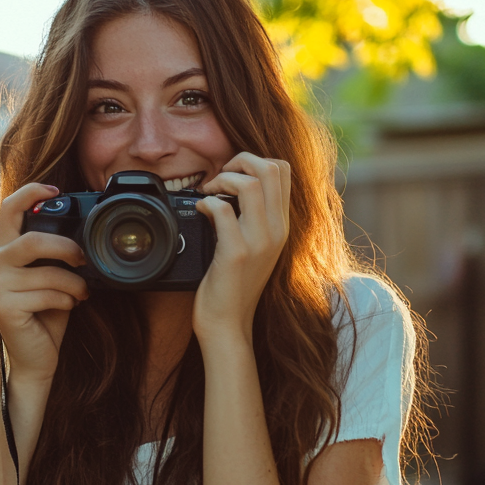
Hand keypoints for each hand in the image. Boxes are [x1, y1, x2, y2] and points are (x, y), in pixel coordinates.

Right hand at [0, 183, 89, 386]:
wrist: (35, 355)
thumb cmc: (45, 311)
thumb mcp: (49, 273)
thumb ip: (53, 251)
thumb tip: (82, 229)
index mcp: (1, 247)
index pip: (9, 207)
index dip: (31, 192)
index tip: (56, 190)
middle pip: (33, 239)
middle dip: (67, 248)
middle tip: (84, 259)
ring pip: (47, 271)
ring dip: (74, 283)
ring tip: (81, 291)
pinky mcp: (4, 307)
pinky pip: (48, 294)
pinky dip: (67, 299)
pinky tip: (69, 306)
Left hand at [193, 153, 290, 344]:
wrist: (228, 324)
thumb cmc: (235, 285)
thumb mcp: (255, 247)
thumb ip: (253, 218)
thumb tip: (232, 188)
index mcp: (282, 226)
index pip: (284, 170)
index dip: (255, 161)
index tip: (232, 174)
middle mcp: (276, 231)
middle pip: (272, 168)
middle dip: (240, 160)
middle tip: (219, 177)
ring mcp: (259, 241)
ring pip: (250, 183)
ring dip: (223, 179)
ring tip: (209, 192)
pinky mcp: (236, 253)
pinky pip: (222, 210)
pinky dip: (206, 202)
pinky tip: (200, 211)